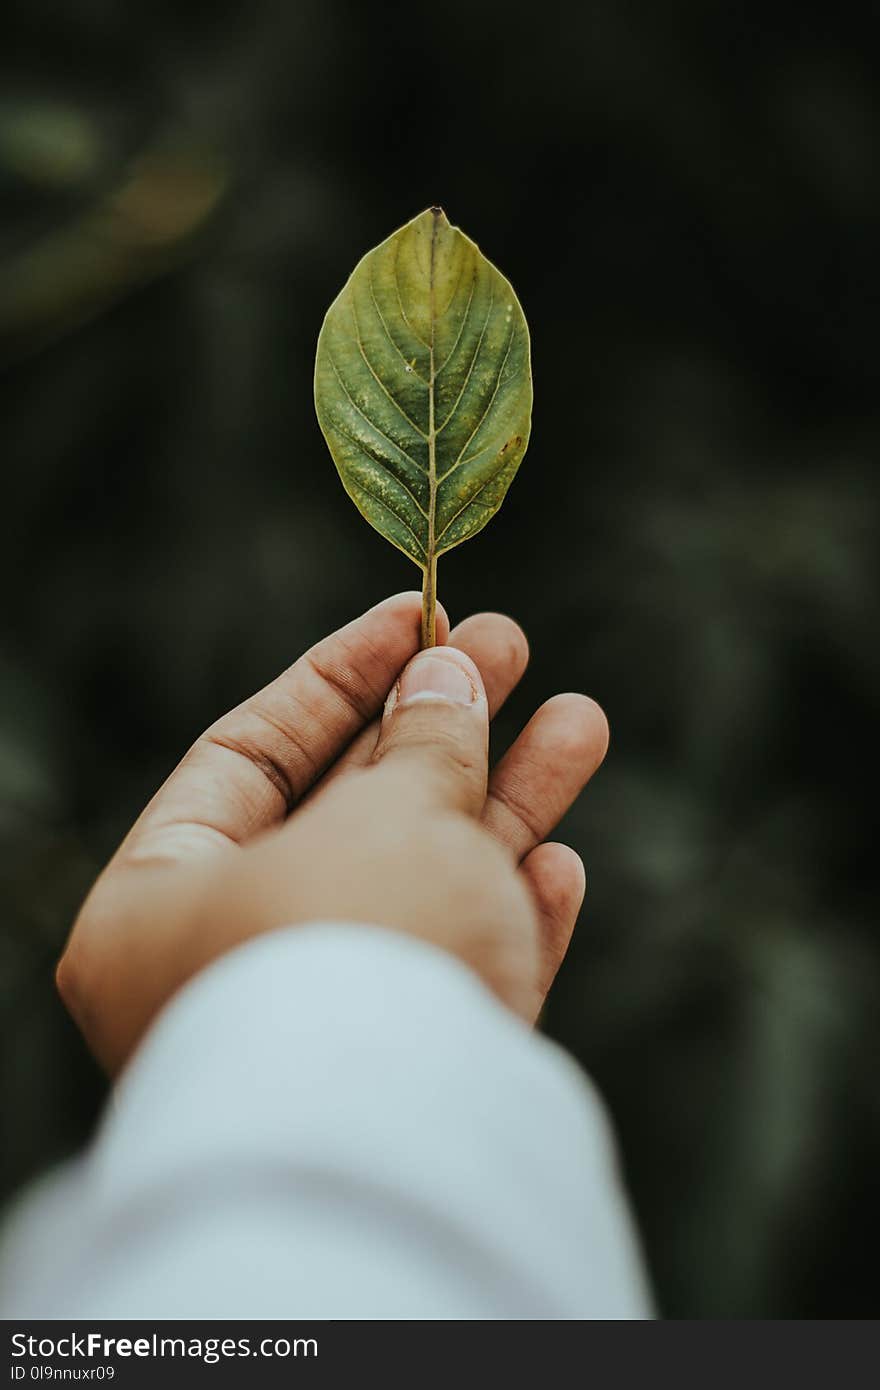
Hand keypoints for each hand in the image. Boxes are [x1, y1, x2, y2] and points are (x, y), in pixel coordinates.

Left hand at [56, 593, 608, 1073]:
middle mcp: (229, 967)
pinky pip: (455, 982)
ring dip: (504, 808)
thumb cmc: (353, 951)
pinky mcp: (406, 1086)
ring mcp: (323, 1030)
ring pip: (422, 893)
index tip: (420, 614)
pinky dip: (506, 923)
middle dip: (440, 728)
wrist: (402, 1153)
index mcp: (162, 903)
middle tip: (511, 646)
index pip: (250, 757)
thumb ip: (422, 741)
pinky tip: (562, 864)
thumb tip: (449, 671)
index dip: (340, 676)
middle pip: (348, 816)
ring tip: (582, 721)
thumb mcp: (387, 815)